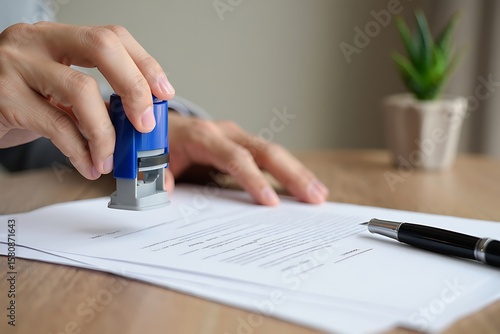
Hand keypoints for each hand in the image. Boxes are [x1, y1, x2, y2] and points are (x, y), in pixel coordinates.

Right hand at [0, 22, 174, 178]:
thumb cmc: (18, 97)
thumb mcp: (57, 89)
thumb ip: (93, 99)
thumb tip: (138, 123)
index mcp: (57, 37)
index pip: (111, 36)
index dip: (144, 63)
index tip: (163, 91)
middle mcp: (36, 42)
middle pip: (101, 47)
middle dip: (134, 87)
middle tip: (145, 122)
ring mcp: (17, 66)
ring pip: (81, 91)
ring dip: (106, 133)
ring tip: (109, 157)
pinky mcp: (4, 97)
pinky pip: (57, 126)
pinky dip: (81, 151)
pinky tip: (88, 164)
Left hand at [165, 113, 328, 205]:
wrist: (158, 123)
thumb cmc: (157, 143)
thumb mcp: (150, 158)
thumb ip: (156, 174)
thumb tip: (165, 191)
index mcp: (202, 136)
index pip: (234, 157)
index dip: (253, 179)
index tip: (270, 202)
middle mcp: (225, 132)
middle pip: (265, 151)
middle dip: (291, 174)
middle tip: (314, 197)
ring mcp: (237, 137)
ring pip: (273, 152)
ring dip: (297, 173)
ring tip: (319, 194)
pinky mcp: (242, 144)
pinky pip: (268, 157)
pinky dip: (288, 171)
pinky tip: (304, 186)